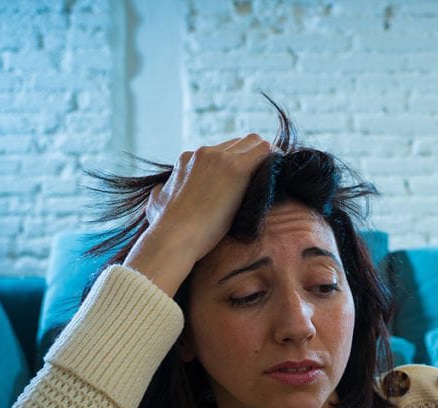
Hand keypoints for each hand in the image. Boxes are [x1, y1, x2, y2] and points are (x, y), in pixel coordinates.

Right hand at [124, 134, 273, 295]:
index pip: (221, 150)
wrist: (174, 235)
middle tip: (267, 176)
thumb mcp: (156, 202)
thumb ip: (161, 193)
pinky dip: (275, 159)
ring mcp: (219, 158)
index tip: (248, 178)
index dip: (237, 162)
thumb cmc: (165, 228)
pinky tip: (281, 173)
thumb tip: (160, 194)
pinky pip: (264, 151)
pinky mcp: (235, 169)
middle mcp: (203, 153)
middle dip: (253, 157)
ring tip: (276, 174)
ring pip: (253, 143)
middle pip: (238, 144)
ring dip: (265, 157)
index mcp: (187, 159)